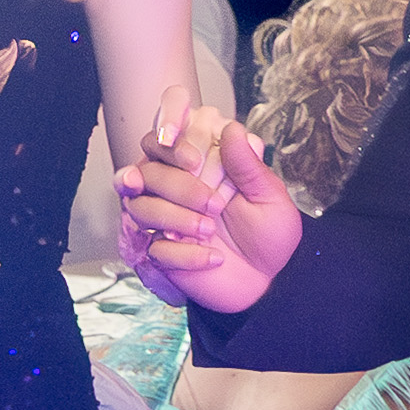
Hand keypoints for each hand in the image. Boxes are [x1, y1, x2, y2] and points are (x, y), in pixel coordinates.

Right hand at [115, 91, 299, 310]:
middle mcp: (175, 188)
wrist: (267, 282)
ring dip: (175, 218)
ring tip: (209, 230)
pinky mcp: (160, 252)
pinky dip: (185, 254)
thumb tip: (233, 128)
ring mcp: (163, 220)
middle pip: (146, 171)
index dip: (169, 143)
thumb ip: (248, 165)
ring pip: (140, 207)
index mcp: (200, 165)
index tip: (192, 159)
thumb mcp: (269, 197)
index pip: (164, 139)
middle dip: (177, 186)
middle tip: (214, 204)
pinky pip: (155, 247)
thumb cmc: (269, 235)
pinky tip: (212, 258)